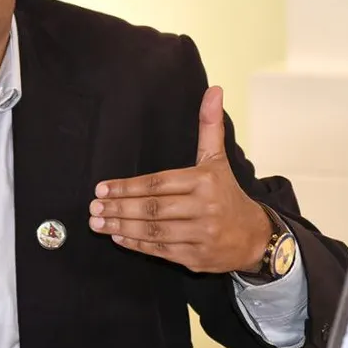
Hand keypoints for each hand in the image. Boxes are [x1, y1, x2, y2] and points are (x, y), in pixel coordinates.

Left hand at [88, 86, 270, 273]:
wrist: (254, 236)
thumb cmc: (227, 193)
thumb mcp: (217, 159)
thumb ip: (209, 125)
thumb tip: (214, 90)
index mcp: (205, 181)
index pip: (157, 183)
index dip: (127, 187)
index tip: (101, 189)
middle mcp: (204, 208)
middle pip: (152, 208)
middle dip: (119, 208)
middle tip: (93, 207)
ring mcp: (201, 235)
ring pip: (154, 230)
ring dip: (121, 227)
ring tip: (97, 223)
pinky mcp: (196, 257)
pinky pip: (161, 249)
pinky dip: (137, 244)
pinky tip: (118, 237)